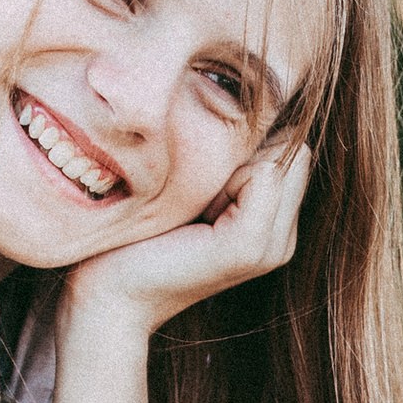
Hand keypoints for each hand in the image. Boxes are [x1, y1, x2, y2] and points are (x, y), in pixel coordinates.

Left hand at [62, 140, 312, 343]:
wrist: (107, 296)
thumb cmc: (133, 239)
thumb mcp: (190, 193)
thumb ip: (227, 165)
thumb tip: (249, 107)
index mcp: (270, 229)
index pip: (292, 152)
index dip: (248, 152)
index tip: (200, 189)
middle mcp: (280, 242)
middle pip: (296, 153)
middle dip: (247, 156)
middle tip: (197, 198)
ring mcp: (270, 248)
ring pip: (283, 160)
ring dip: (234, 167)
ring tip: (195, 208)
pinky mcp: (248, 246)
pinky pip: (263, 174)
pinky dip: (226, 179)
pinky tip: (195, 214)